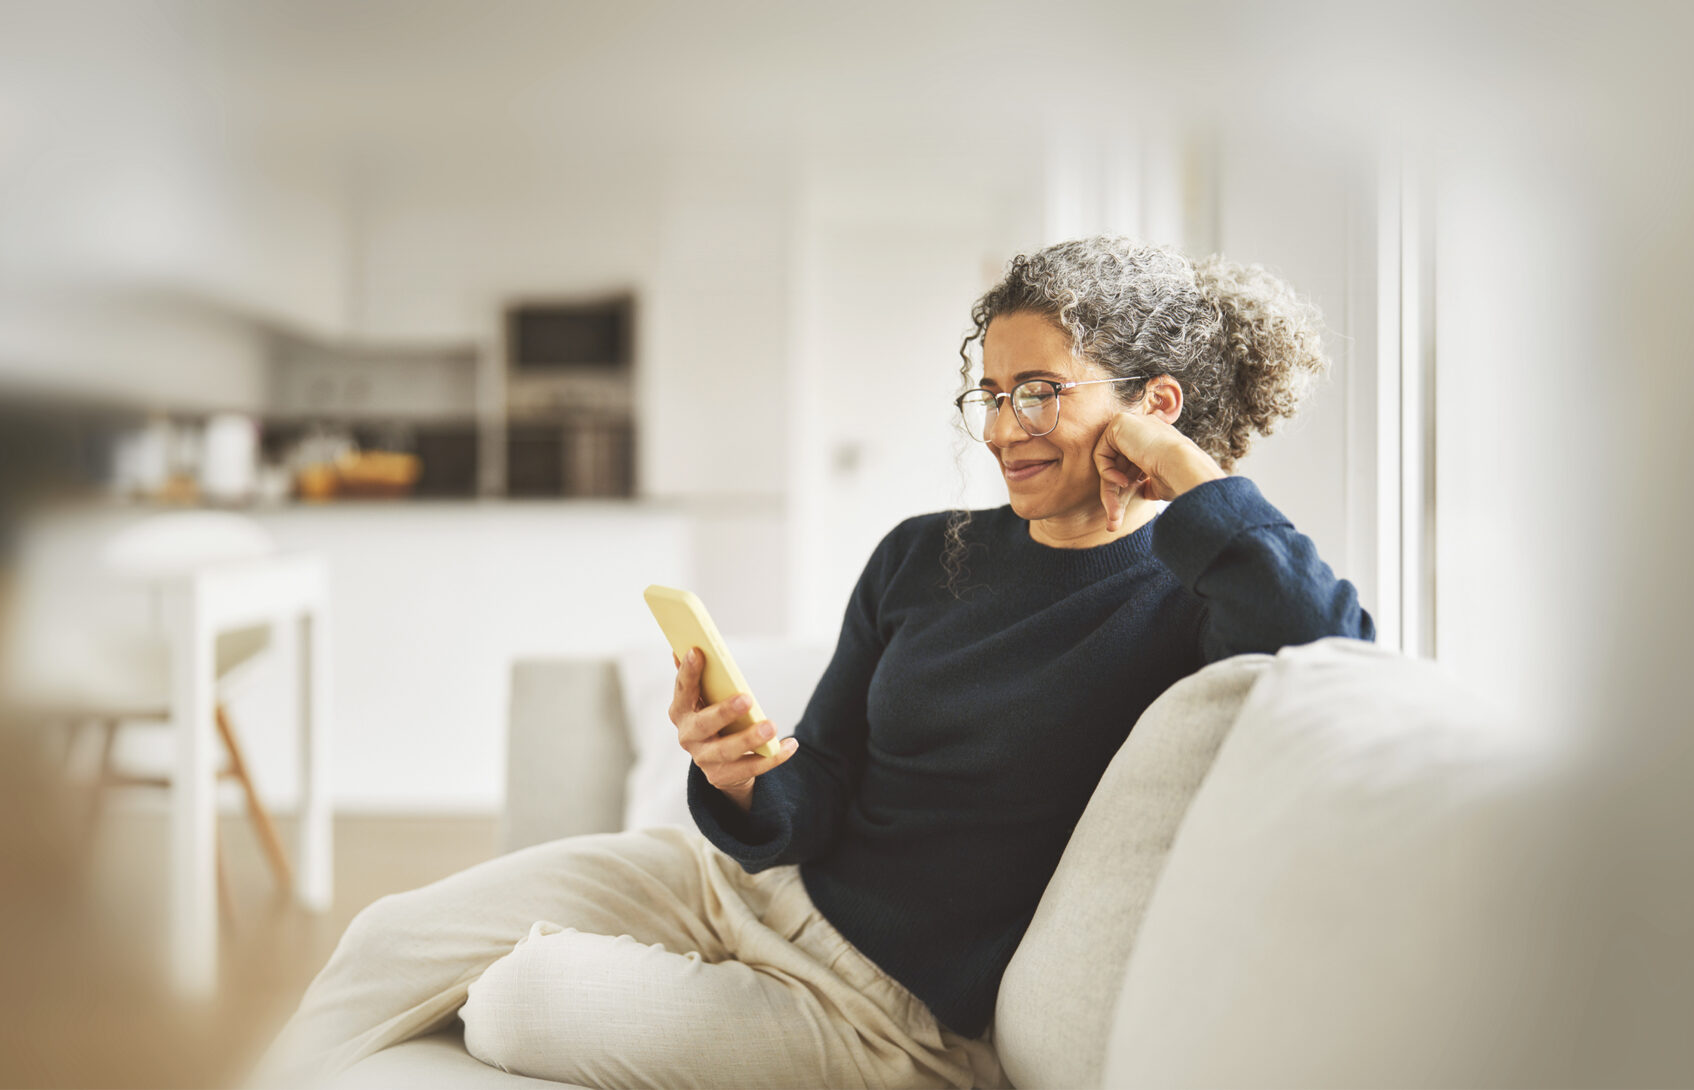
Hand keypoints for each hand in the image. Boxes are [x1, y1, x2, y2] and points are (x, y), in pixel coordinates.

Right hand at [670, 647, 797, 810]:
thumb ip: (697, 676)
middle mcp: (688, 736)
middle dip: (724, 711)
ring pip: (727, 751)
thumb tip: (683, 646)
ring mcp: (704, 759)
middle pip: (704, 724)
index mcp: (680, 711)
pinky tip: (791, 744)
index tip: (698, 651)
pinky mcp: (721, 777)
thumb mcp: (705, 698)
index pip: (683, 690)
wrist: (719, 762)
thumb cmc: (713, 717)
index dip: (688, 672)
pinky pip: (751, 767)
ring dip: (750, 738)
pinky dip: (773, 756)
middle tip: (747, 698)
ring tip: (772, 726)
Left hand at [1092, 412, 1228, 532]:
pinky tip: (1122, 482)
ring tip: (1115, 515)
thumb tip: (1143, 492)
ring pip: (1108, 463)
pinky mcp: (1120, 423)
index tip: (1122, 514)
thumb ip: (1147, 484)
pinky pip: (1101, 453)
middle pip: (1118, 466)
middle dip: (1113, 496)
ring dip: (1109, 491)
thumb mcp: (1159, 484)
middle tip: (1113, 525)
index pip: (1132, 467)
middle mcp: (1143, 430)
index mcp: (1156, 441)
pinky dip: (1107, 472)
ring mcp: (1132, 424)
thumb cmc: (1177, 479)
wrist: (1184, 466)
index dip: (1127, 490)